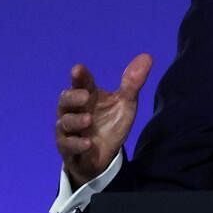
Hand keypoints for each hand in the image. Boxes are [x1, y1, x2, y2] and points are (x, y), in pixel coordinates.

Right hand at [55, 54, 151, 188]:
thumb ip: (133, 82)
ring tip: (88, 120)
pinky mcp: (68, 149)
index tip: (78, 69)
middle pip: (65, 100)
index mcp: (86, 95)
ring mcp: (68, 130)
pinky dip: (77, 144)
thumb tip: (147, 56)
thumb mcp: (125, 103)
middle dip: (73, 97)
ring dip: (76, 121)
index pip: (81, 82)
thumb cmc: (111, 123)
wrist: (103, 155)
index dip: (79, 76)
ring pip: (65, 123)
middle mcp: (73, 110)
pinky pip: (68, 146)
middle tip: (85, 96)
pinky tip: (88, 144)